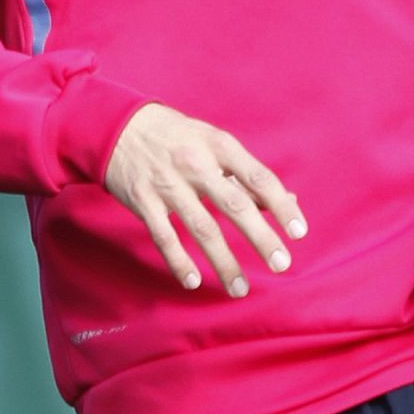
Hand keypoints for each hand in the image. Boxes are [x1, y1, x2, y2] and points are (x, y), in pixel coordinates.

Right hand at [104, 103, 305, 296]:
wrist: (115, 124)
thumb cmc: (174, 135)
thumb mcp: (212, 141)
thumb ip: (246, 173)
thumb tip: (289, 201)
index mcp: (218, 145)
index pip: (258, 177)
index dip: (281, 206)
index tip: (298, 233)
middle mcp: (195, 163)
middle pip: (234, 204)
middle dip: (260, 237)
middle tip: (281, 265)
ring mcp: (167, 182)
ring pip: (201, 228)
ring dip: (223, 262)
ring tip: (240, 289)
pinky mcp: (142, 199)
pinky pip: (164, 236)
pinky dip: (178, 261)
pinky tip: (193, 282)